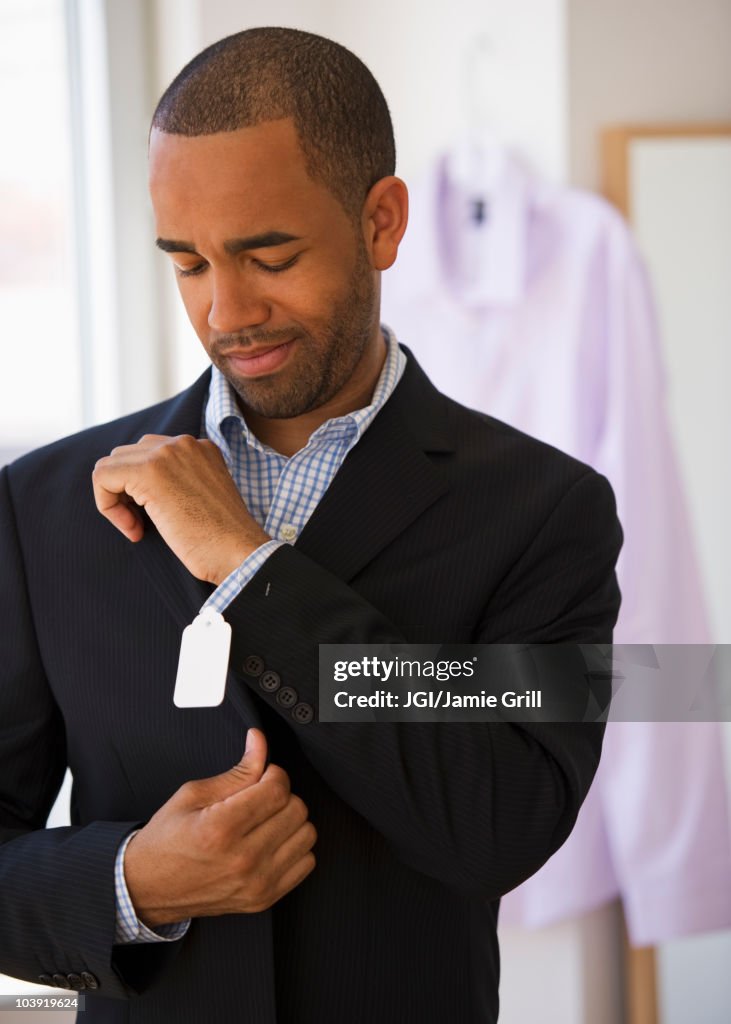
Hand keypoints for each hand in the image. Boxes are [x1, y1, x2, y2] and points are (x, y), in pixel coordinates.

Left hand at [92, 434, 270, 583]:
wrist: (239, 553)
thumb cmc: (221, 540)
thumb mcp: (200, 497)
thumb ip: (177, 481)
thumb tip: (137, 488)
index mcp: (200, 448)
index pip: (149, 455)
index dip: (140, 489)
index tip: (154, 518)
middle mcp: (184, 443)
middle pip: (127, 456)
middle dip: (125, 491)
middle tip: (141, 524)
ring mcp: (167, 453)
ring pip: (111, 465)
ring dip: (115, 498)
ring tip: (138, 527)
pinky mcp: (150, 471)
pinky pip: (102, 477)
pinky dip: (108, 506)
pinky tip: (134, 530)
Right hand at [123, 729, 316, 926]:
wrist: (148, 888)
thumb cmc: (166, 840)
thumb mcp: (192, 795)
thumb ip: (237, 770)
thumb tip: (259, 742)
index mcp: (221, 829)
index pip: (278, 790)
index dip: (274, 774)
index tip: (263, 775)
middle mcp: (243, 859)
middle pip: (296, 810)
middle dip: (281, 795)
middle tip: (259, 798)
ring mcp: (256, 883)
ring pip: (306, 834)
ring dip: (290, 821)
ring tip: (265, 821)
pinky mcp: (264, 899)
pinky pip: (306, 863)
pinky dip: (294, 847)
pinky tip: (271, 842)